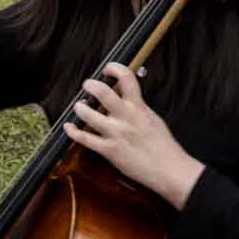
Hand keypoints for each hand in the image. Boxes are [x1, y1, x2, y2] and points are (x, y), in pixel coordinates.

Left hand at [64, 62, 204, 208]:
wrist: (169, 169)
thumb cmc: (163, 146)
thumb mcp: (153, 119)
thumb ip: (138, 108)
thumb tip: (127, 99)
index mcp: (139, 107)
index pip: (127, 78)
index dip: (115, 68)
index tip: (108, 69)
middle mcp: (126, 117)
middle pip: (102, 92)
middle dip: (90, 85)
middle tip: (87, 85)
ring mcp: (116, 133)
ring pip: (88, 114)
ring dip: (79, 108)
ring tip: (79, 106)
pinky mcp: (109, 150)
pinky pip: (85, 139)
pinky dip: (73, 132)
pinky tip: (69, 127)